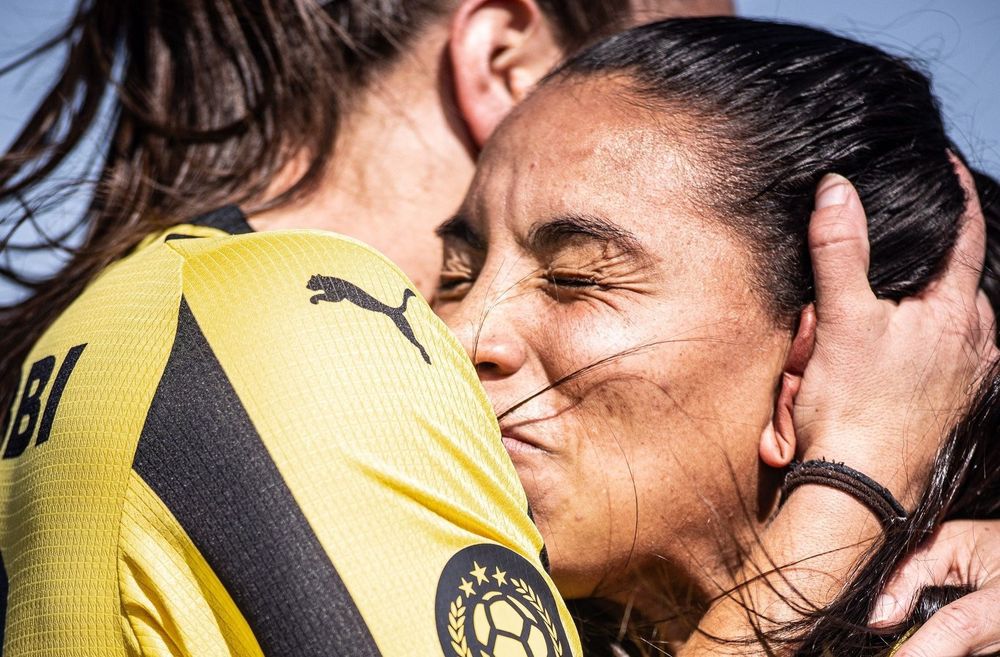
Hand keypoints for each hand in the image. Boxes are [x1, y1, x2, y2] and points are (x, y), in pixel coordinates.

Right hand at [682, 166, 995, 656]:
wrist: (860, 489)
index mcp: (953, 313)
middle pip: (951, 280)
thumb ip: (840, 250)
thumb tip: (837, 189)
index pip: (965, 234)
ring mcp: (968, 375)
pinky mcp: (953, 403)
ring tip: (863, 325)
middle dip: (911, 271)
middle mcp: (974, 341)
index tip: (940, 164)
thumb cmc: (852, 408)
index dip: (953, 193)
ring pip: (945, 321)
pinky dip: (916, 344)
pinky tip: (885, 359)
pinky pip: (941, 356)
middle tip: (860, 285)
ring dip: (913, 311)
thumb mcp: (840, 320)